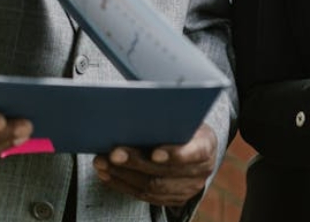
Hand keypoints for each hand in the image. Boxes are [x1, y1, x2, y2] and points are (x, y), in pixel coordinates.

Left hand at [92, 123, 217, 206]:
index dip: (176, 154)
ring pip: (152, 188)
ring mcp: (188, 189)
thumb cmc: (183, 125)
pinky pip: (146, 197)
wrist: (195, 146)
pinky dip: (123, 184)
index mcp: (206, 145)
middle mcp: (201, 171)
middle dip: (136, 164)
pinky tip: (108, 174)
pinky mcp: (174, 199)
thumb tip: (133, 110)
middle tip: (114, 154)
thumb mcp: (182, 116)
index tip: (154, 153)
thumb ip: (166, 117)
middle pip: (165, 173)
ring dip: (123, 175)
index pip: (196, 152)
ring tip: (103, 163)